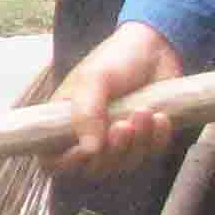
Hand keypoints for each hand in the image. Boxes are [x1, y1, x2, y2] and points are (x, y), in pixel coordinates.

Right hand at [51, 22, 185, 173]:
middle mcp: (89, 136)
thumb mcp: (94, 79)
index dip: (67, 163)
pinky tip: (161, 117)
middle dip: (112, 151)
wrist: (156, 46)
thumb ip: (86, 114)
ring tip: (145, 112)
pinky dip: (157, 140)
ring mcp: (118, 141)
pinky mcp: (146, 140)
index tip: (86, 150)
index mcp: (65, 122)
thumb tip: (89, 150)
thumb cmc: (116, 58)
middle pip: (93, 169)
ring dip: (137, 144)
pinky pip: (150, 155)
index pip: (53, 160)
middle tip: (124, 124)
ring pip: (124, 165)